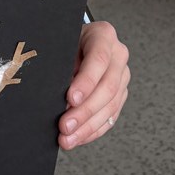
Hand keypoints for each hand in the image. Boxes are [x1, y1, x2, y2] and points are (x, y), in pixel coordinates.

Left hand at [58, 21, 129, 149]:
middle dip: (84, 111)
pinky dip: (93, 130)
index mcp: (103, 35)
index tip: (70, 98)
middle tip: (65, 125)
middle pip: (107, 87)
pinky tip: (79, 137)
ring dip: (87, 126)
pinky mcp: (120, 94)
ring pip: (110, 106)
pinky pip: (110, 117)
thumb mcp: (62, 43)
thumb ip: (61, 64)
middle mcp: (118, 55)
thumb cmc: (66, 40)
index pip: (98, 59)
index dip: (85, 82)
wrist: (77, 41)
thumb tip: (52, 94)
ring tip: (68, 138)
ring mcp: (122, 76)